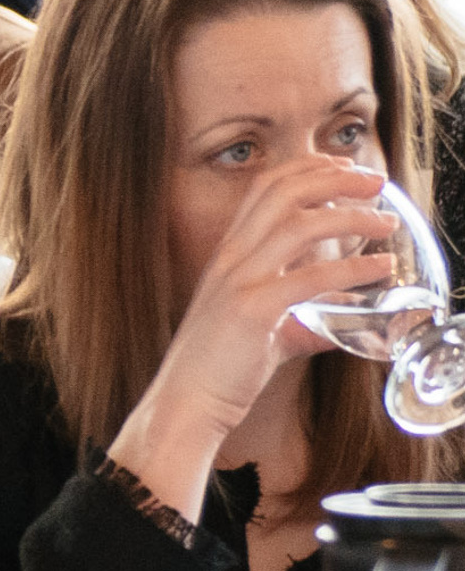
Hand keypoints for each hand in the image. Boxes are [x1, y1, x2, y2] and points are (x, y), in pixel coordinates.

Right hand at [109, 153, 394, 520]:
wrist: (186, 401)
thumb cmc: (219, 369)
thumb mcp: (263, 333)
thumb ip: (301, 321)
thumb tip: (340, 324)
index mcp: (228, 255)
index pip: (264, 188)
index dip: (307, 168)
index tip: (344, 169)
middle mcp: (230, 259)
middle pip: (282, 192)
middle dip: (335, 177)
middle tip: (375, 181)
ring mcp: (238, 281)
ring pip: (298, 224)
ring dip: (351, 215)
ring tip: (385, 222)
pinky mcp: (251, 310)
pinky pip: (309, 278)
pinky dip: (351, 269)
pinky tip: (379, 268)